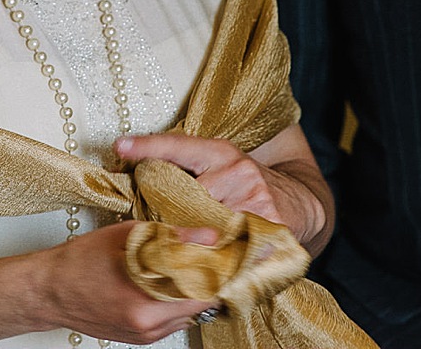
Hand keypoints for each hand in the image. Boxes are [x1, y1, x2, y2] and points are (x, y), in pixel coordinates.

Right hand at [36, 220, 219, 343]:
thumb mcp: (127, 238)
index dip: (219, 272)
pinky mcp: (140, 338)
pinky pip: (171, 321)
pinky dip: (175, 302)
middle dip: (207, 281)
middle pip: (200, 307)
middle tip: (209, 257)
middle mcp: (148, 326)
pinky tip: (166, 282)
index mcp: (146, 303)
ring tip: (187, 267)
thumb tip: (208, 236)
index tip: (225, 256)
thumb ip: (172, 237)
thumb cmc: (80, 262)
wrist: (49, 290)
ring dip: (192, 293)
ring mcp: (144, 335)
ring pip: (187, 315)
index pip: (205, 294)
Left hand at [115, 132, 328, 246]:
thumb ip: (186, 168)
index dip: (148, 146)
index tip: (120, 146)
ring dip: (189, 248)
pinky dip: (215, 265)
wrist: (300, 202)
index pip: (180, 146)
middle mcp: (238, 172)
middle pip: (185, 199)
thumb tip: (132, 164)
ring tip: (177, 261)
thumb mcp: (219, 166)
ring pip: (205, 230)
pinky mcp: (269, 228)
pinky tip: (206, 273)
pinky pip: (230, 252)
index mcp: (221, 153)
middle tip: (154, 237)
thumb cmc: (246, 186)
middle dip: (168, 220)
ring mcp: (255, 200)